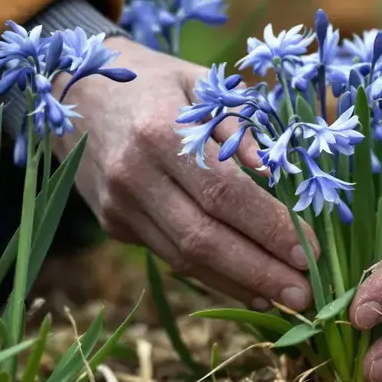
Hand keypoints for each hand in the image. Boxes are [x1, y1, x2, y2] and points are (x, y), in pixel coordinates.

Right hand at [52, 37, 317, 311]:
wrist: (73, 91)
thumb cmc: (154, 82)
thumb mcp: (201, 85)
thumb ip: (241, 126)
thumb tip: (278, 173)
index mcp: (160, 131)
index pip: (224, 193)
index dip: (268, 227)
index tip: (309, 251)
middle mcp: (134, 175)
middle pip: (203, 238)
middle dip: (259, 271)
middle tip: (305, 294)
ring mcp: (118, 206)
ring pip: (184, 259)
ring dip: (239, 284)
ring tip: (286, 299)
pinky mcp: (113, 225)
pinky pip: (170, 256)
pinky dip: (213, 276)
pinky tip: (249, 288)